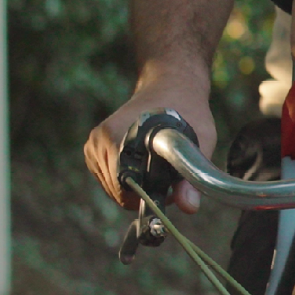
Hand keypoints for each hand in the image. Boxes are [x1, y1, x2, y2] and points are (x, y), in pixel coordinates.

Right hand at [84, 73, 215, 213]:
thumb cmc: (189, 111)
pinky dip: (127, 178)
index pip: (124, 190)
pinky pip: (108, 179)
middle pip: (118, 192)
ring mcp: (93, 144)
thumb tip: (190, 208)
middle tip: (169, 173)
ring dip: (136, 185)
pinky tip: (144, 161)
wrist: (172, 85)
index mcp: (119, 138)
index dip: (149, 196)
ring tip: (158, 163)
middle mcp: (100, 141)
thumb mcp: (201, 140)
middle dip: (144, 191)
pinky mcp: (93, 147)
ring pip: (112, 188)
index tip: (170, 187)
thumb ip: (192, 175)